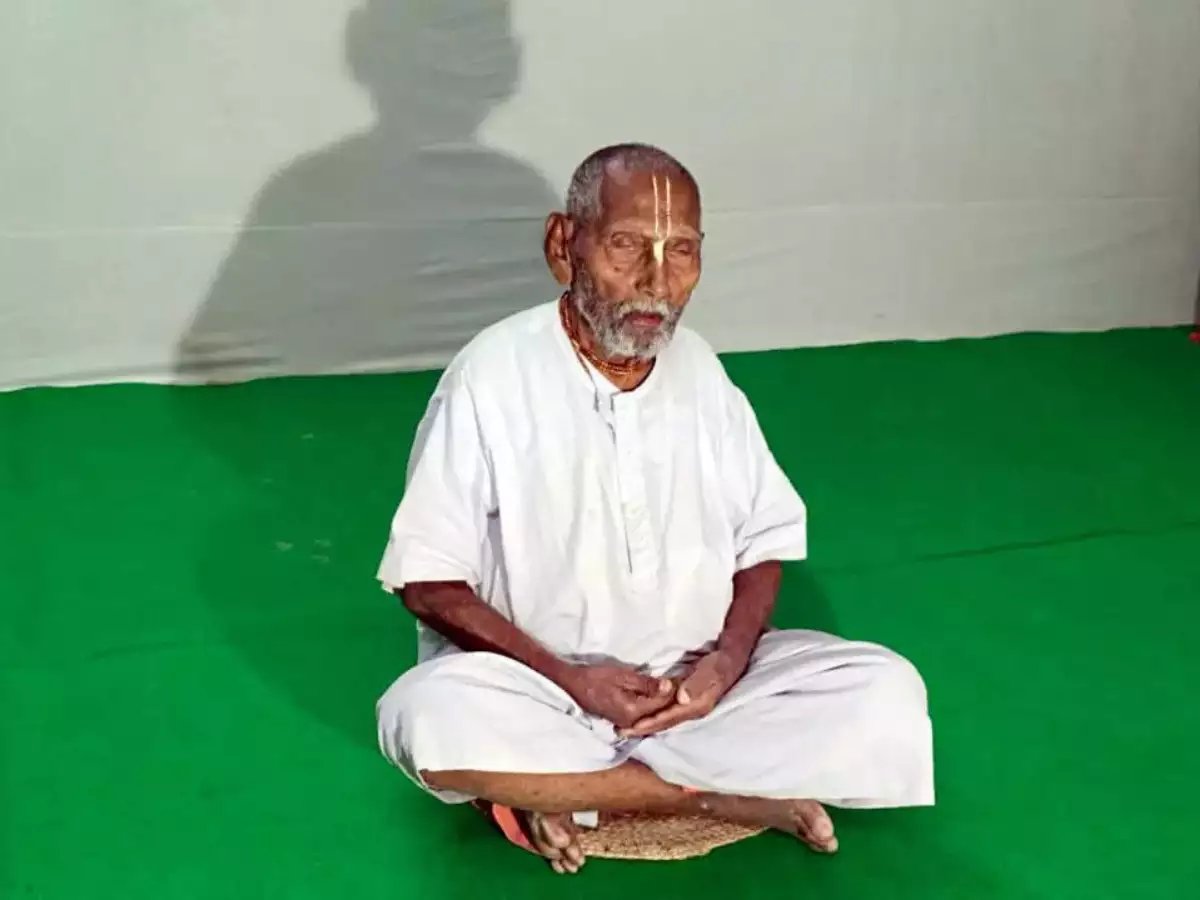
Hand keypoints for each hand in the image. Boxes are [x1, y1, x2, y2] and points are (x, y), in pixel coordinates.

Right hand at [558, 664, 675, 729]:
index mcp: (632, 711)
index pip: (662, 703)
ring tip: (675, 689)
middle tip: (683, 683)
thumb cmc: (596, 677)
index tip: (685, 678)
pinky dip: (654, 708)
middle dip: (672, 700)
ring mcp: (627, 725)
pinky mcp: (624, 722)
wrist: (573, 685)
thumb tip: (669, 686)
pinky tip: (660, 698)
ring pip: (653, 716)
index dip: (675, 690)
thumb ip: (646, 683)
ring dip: (664, 704)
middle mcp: (632, 723)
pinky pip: (645, 717)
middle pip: (660, 713)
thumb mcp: (622, 675)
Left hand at [618, 649, 744, 737]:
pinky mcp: (686, 702)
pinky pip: (666, 712)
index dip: (650, 723)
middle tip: (621, 733)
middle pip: (664, 723)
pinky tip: (643, 717)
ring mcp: (689, 708)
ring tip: (626, 729)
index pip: (668, 717)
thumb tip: (682, 698)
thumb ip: (696, 684)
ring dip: (646, 724)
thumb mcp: (711, 671)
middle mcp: (691, 711)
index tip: (632, 728)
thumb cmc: (719, 664)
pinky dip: (653, 716)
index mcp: (696, 706)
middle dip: (643, 729)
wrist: (730, 661)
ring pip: (664, 719)